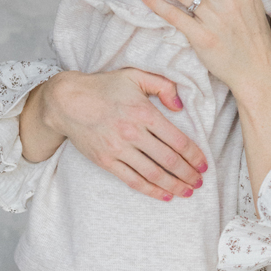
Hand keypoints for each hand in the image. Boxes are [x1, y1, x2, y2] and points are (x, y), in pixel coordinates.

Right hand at [25, 67, 206, 199]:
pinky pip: (132, 180)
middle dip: (188, 174)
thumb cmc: (104, 86)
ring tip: (187, 192)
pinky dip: (150, 190)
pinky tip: (164, 195)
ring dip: (173, 185)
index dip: (194, 156)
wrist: (66, 101)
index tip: (204, 165)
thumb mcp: (135, 75)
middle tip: (199, 182)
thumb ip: (163, 86)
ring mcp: (118, 149)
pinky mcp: (106, 161)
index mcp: (144, 112)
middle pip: (169, 160)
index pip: (177, 140)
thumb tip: (180, 106)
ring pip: (153, 173)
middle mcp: (133, 133)